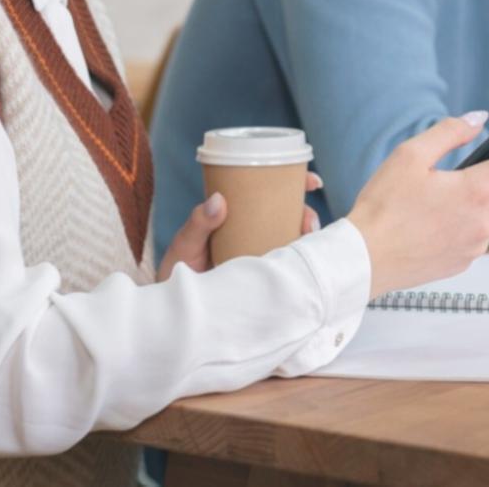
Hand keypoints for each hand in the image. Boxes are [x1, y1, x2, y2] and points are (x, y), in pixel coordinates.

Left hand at [158, 171, 325, 280]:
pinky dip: (299, 262)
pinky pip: (285, 264)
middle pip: (287, 213)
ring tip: (307, 240)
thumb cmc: (177, 269)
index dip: (294, 181)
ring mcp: (258, 251)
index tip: (313, 181)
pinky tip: (305, 265)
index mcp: (234, 213)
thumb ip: (198, 222)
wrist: (174, 309)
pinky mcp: (262, 275)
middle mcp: (250, 229)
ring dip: (306, 236)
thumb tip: (219, 199)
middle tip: (308, 222)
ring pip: (290, 237)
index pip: (267, 190)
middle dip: (306, 212)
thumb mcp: (184, 243)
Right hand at [347, 107, 488, 298]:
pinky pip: (483, 227)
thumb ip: (450, 132)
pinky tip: (444, 210)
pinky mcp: (466, 259)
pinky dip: (474, 211)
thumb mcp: (410, 156)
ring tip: (455, 181)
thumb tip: (479, 120)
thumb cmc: (382, 208)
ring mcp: (479, 243)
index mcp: (477, 191)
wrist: (363, 262)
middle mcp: (487, 220)